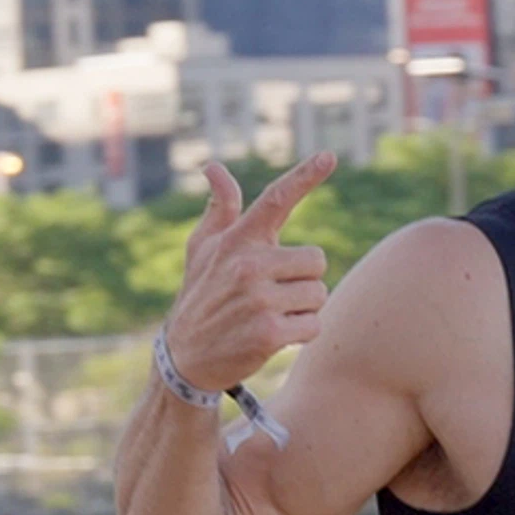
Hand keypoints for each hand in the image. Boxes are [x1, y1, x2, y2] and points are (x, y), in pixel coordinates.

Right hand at [162, 153, 335, 394]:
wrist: (185, 359)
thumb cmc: (202, 296)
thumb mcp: (202, 250)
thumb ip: (220, 209)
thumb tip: (213, 167)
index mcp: (237, 240)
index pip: (275, 199)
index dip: (305, 176)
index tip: (330, 155)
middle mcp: (247, 265)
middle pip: (317, 260)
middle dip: (303, 279)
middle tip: (273, 294)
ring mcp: (258, 299)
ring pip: (318, 295)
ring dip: (302, 309)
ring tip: (270, 315)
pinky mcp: (268, 333)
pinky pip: (313, 325)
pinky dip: (301, 333)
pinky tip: (274, 336)